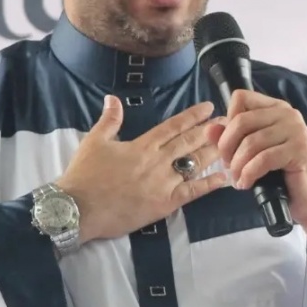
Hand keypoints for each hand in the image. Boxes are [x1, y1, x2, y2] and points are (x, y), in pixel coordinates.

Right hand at [56, 95, 227, 243]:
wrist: (78, 208)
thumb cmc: (84, 175)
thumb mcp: (94, 141)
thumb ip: (109, 119)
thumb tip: (113, 98)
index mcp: (141, 145)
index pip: (172, 126)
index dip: (192, 116)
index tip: (207, 107)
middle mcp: (156, 161)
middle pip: (188, 142)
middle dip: (209, 131)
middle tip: (227, 122)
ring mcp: (162, 183)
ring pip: (193, 164)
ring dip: (212, 152)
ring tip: (229, 143)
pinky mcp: (163, 204)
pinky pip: (191, 192)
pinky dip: (209, 185)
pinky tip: (224, 178)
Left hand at [205, 90, 306, 227]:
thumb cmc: (278, 174)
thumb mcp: (250, 153)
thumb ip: (230, 138)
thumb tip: (209, 129)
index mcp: (275, 108)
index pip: (241, 98)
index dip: (227, 122)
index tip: (229, 145)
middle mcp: (287, 113)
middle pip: (241, 120)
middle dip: (227, 147)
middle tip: (228, 166)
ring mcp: (296, 130)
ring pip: (251, 142)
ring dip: (238, 165)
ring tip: (238, 178)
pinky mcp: (300, 150)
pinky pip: (263, 159)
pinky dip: (249, 174)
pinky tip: (246, 183)